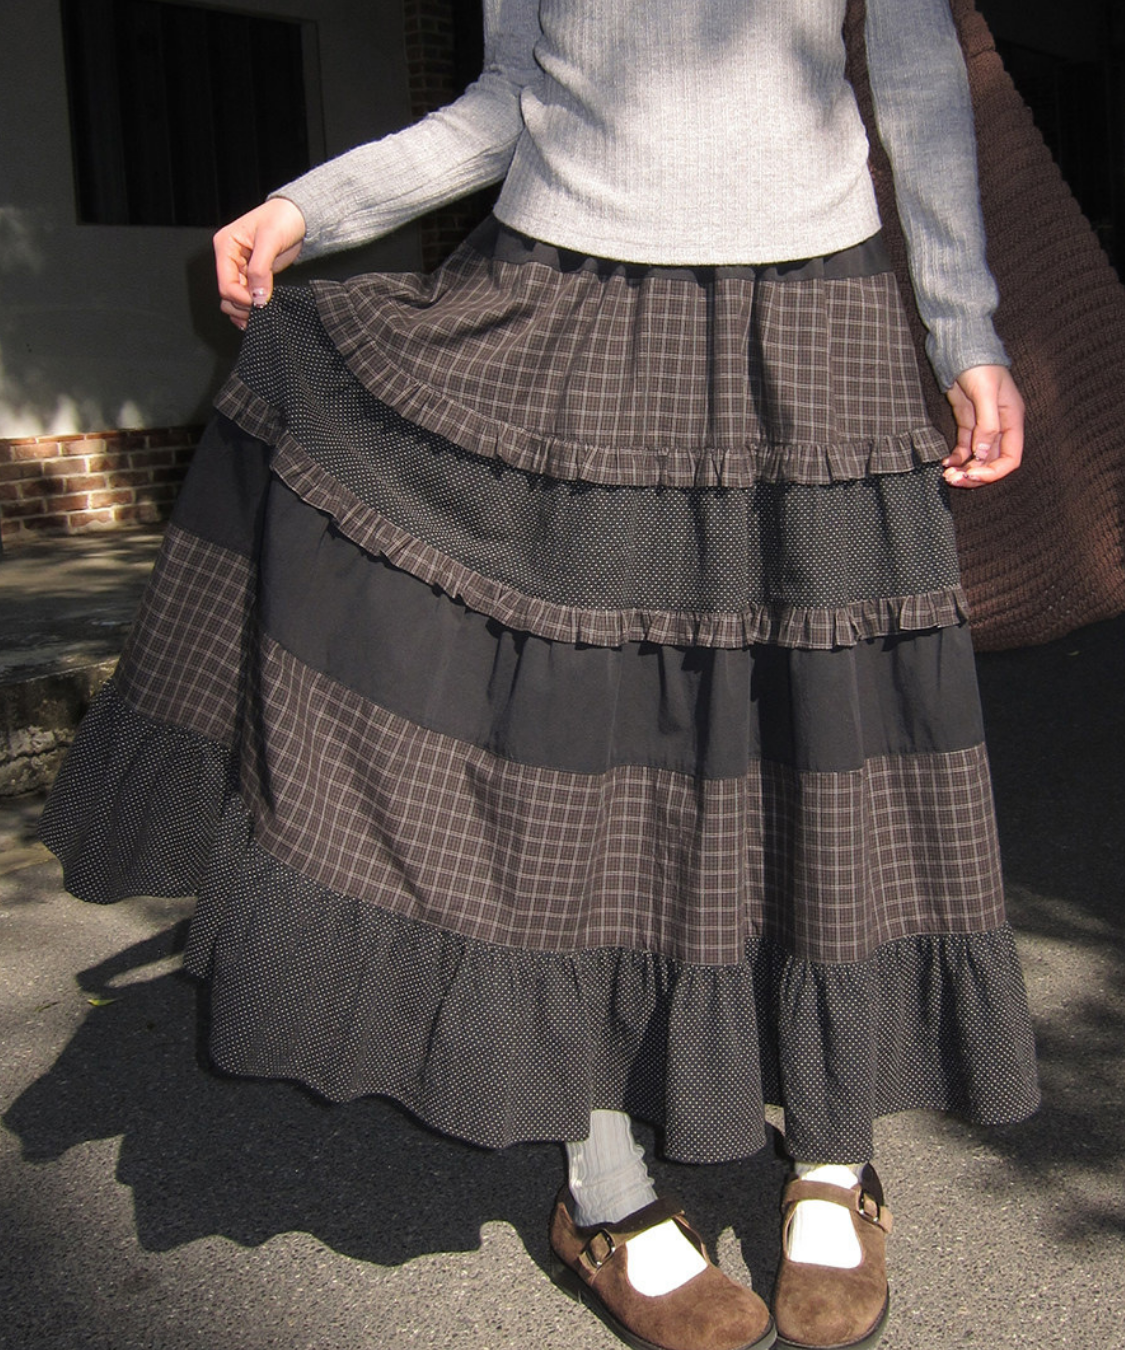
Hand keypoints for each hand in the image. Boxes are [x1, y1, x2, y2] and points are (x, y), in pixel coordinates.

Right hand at [214, 197, 306, 329]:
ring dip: (245, 311)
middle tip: (262, 311)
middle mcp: (230, 259)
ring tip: (262, 314)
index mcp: (225, 245)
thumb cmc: (282, 217)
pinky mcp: (253, 276)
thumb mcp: (270, 239)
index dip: (241, 299)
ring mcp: (241, 269)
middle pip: (227, 295)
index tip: (259, 303)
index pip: (225, 284)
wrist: (298, 215)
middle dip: (242, 307)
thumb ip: (261, 269)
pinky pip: (246, 297)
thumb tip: (257, 298)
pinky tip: (261, 313)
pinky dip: (251, 308)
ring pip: (234, 299)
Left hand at [942, 364, 1024, 488]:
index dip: (994, 472)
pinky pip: (964, 447)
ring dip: (964, 469)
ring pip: (977, 458)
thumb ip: (987, 425)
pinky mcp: (967, 422)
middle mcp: (1000, 426)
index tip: (973, 474)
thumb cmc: (979, 365)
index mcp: (1012, 421)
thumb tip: (983, 453)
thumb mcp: (986, 393)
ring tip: (947, 475)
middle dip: (975, 474)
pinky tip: (944, 462)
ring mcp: (983, 425)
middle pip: (993, 462)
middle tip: (954, 479)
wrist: (962, 348)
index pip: (1011, 458)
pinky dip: (956, 457)